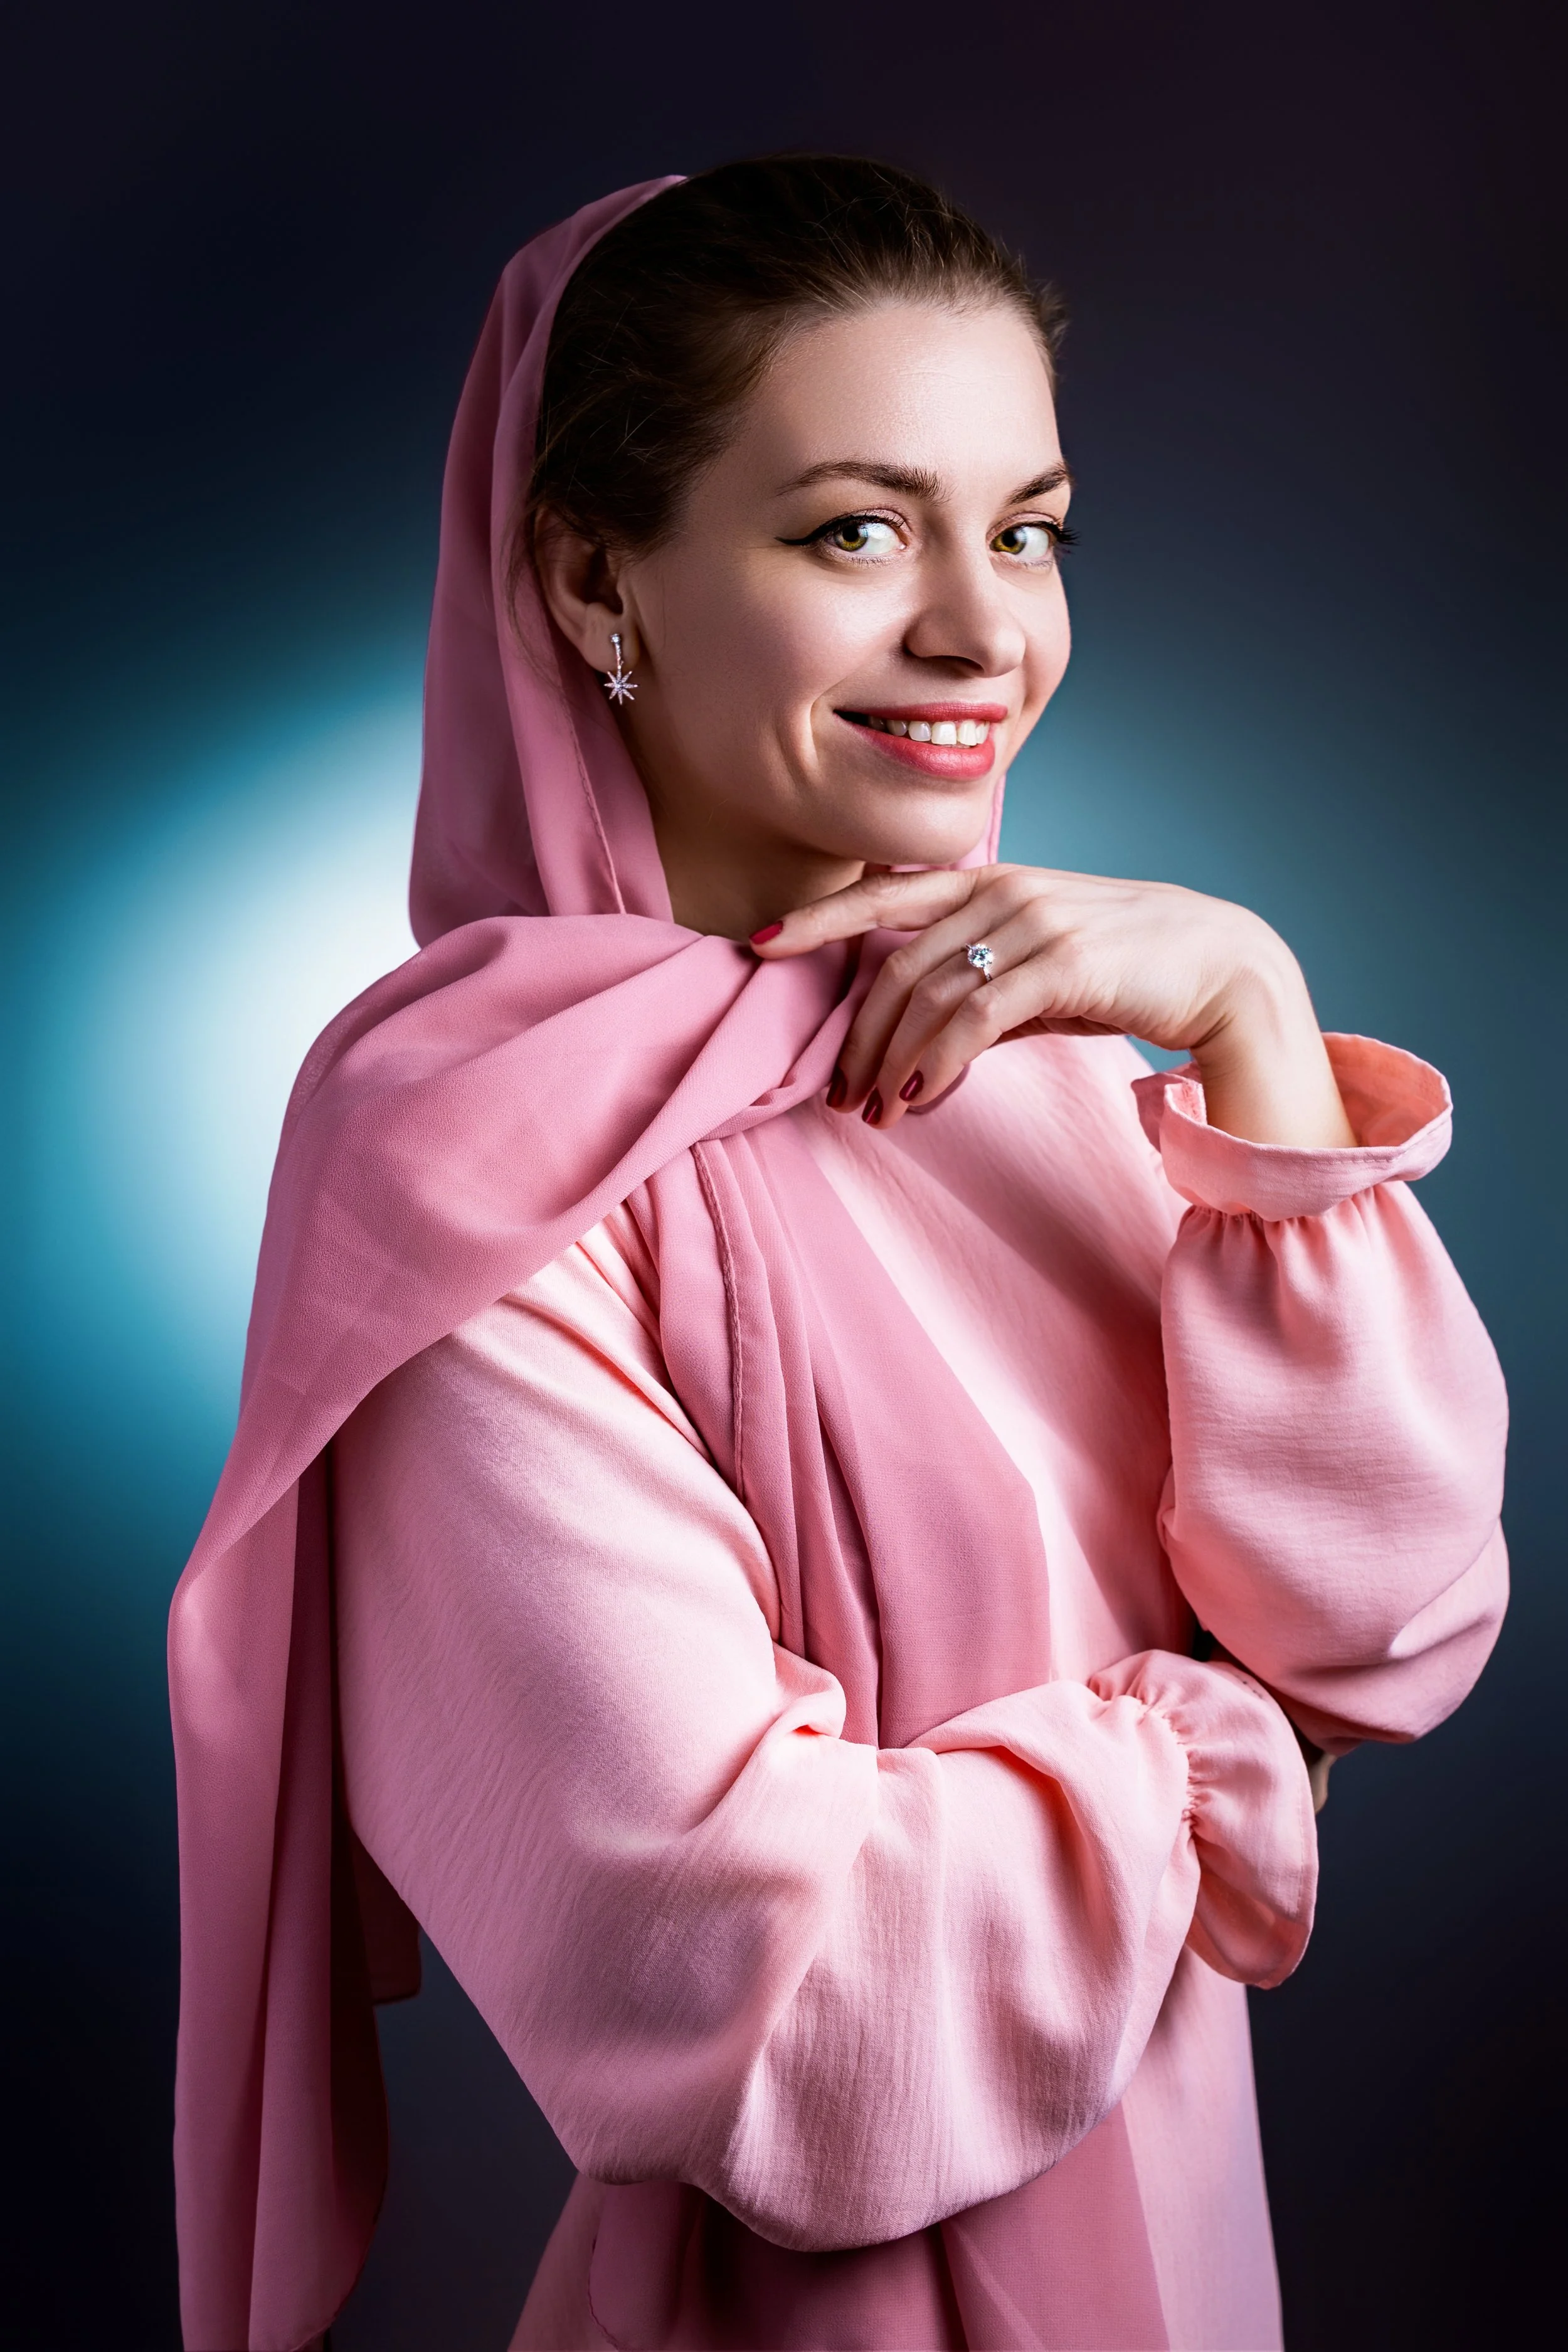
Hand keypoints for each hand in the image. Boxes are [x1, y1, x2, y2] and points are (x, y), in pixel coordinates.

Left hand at [752, 863, 1355, 1146]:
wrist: (1223, 965)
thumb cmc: (1128, 969)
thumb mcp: (1040, 970)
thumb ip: (979, 989)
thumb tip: (924, 1046)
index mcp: (989, 882)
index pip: (882, 894)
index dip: (817, 919)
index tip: (759, 946)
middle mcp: (1003, 891)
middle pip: (895, 965)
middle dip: (859, 1038)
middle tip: (841, 1096)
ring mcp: (1033, 922)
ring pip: (927, 996)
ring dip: (892, 1063)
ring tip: (878, 1112)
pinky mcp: (1062, 962)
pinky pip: (974, 1016)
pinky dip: (938, 1060)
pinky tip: (923, 1096)